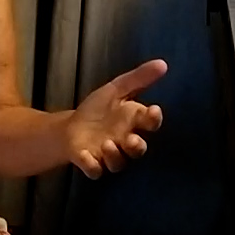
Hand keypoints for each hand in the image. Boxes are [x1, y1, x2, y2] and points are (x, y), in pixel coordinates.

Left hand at [65, 59, 166, 178]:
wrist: (71, 128)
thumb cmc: (98, 109)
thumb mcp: (116, 89)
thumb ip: (139, 78)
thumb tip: (163, 63)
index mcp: (133, 122)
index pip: (150, 123)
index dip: (154, 119)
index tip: (154, 111)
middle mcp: (125, 142)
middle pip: (138, 149)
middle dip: (137, 146)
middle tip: (131, 140)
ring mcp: (108, 155)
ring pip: (119, 162)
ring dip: (114, 155)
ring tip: (106, 143)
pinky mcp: (91, 163)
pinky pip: (95, 170)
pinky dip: (92, 165)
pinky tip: (85, 156)